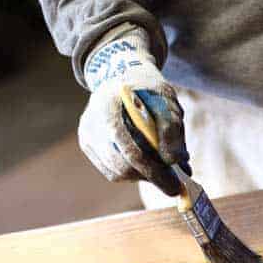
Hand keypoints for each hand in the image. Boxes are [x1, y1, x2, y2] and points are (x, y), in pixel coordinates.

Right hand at [78, 26, 188, 192]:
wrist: (122, 77)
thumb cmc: (147, 89)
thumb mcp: (166, 99)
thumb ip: (171, 127)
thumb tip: (174, 161)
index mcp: (109, 104)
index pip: (129, 147)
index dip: (154, 170)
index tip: (176, 185)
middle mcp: (91, 120)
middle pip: (122, 165)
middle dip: (151, 178)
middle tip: (174, 185)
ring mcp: (86, 134)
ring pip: (117, 173)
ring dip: (142, 177)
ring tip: (162, 172)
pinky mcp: (87, 144)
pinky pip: (111, 171)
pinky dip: (131, 174)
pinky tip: (146, 166)